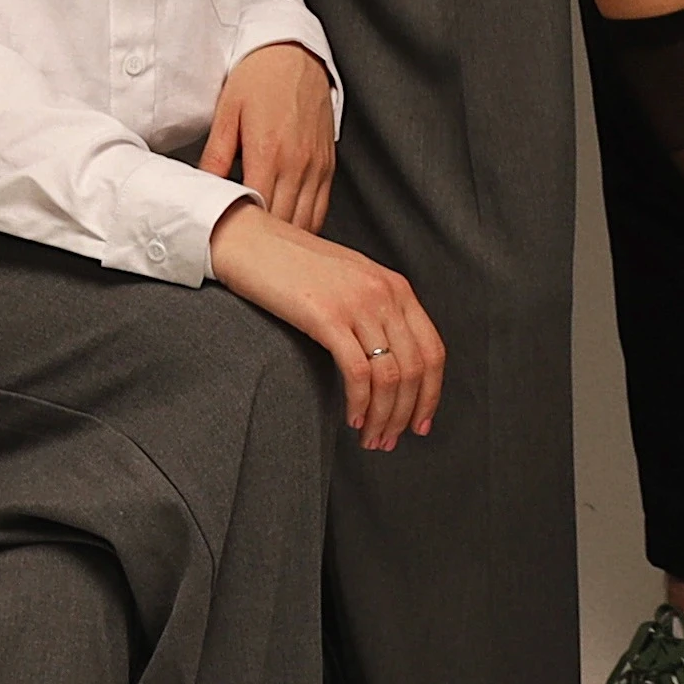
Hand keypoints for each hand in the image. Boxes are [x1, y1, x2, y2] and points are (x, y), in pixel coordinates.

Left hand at [206, 38, 339, 238]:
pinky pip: (322, 208)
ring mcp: (317, 166)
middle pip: (283, 223)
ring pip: (306, 222)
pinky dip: (307, 226)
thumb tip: (202, 190)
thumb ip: (215, 156)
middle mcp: (297, 163)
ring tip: (266, 248)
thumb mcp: (226, 113)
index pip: (258, 210)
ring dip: (287, 238)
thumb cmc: (259, 79)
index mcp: (268, 151)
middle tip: (245, 252)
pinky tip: (289, 230)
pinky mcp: (328, 165)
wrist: (295, 55)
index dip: (244, 233)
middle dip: (264, 243)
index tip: (228, 242)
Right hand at [210, 204, 442, 447]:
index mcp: (397, 288)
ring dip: (383, 416)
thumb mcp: (351, 283)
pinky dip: (359, 403)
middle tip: (389, 440)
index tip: (420, 424)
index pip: (432, 351)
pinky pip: (358, 373)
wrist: (251, 242)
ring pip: (390, 376)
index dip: (431, 394)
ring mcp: (358, 304)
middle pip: (415, 370)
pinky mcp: (327, 317)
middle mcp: (385, 294)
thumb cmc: (295, 268)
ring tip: (370, 439)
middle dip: (406, 414)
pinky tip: (352, 419)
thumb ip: (376, 313)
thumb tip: (390, 365)